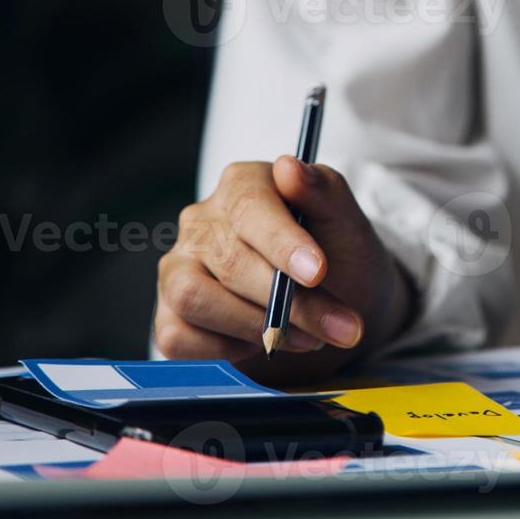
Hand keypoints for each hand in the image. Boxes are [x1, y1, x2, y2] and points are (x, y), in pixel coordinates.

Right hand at [156, 157, 412, 378]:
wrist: (339, 308)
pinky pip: (178, 339)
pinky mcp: (169, 315)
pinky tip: (261, 343)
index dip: (282, 242)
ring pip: (193, 296)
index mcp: (244, 185)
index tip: (317, 273)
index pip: (249, 206)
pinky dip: (227, 351)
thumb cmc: (341, 259)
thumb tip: (290, 167)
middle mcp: (202, 222)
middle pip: (228, 259)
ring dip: (255, 326)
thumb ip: (326, 193)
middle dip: (288, 302)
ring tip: (303, 336)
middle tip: (336, 326)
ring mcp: (179, 267)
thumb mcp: (349, 226)